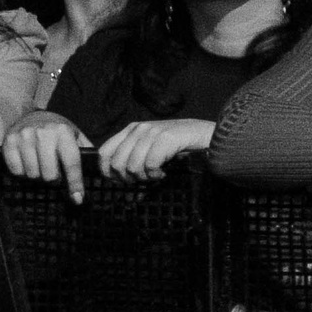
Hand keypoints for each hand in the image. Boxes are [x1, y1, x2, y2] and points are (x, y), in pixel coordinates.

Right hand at [3, 111, 90, 203]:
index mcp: (63, 131)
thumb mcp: (74, 135)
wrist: (31, 115)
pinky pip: (16, 171)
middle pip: (50, 174)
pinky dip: (22, 173)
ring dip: (38, 176)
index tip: (77, 198)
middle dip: (54, 180)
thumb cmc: (57, 131)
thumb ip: (85, 151)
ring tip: (41, 167)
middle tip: (54, 175)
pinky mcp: (8, 142)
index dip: (75, 182)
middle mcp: (43, 133)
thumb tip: (98, 170)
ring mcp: (24, 136)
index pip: (71, 162)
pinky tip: (27, 163)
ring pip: (32, 174)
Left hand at [97, 117, 215, 182]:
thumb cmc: (179, 144)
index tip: (119, 181)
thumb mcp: (152, 147)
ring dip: (143, 178)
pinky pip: (150, 165)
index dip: (107, 171)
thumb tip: (120, 182)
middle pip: (117, 162)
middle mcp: (139, 129)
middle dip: (127, 178)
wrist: (207, 134)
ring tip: (155, 177)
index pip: (105, 152)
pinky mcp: (165, 139)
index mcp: (132, 129)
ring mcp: (152, 133)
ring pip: (132, 166)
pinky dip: (155, 175)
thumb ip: (135, 158)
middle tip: (141, 181)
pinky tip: (163, 174)